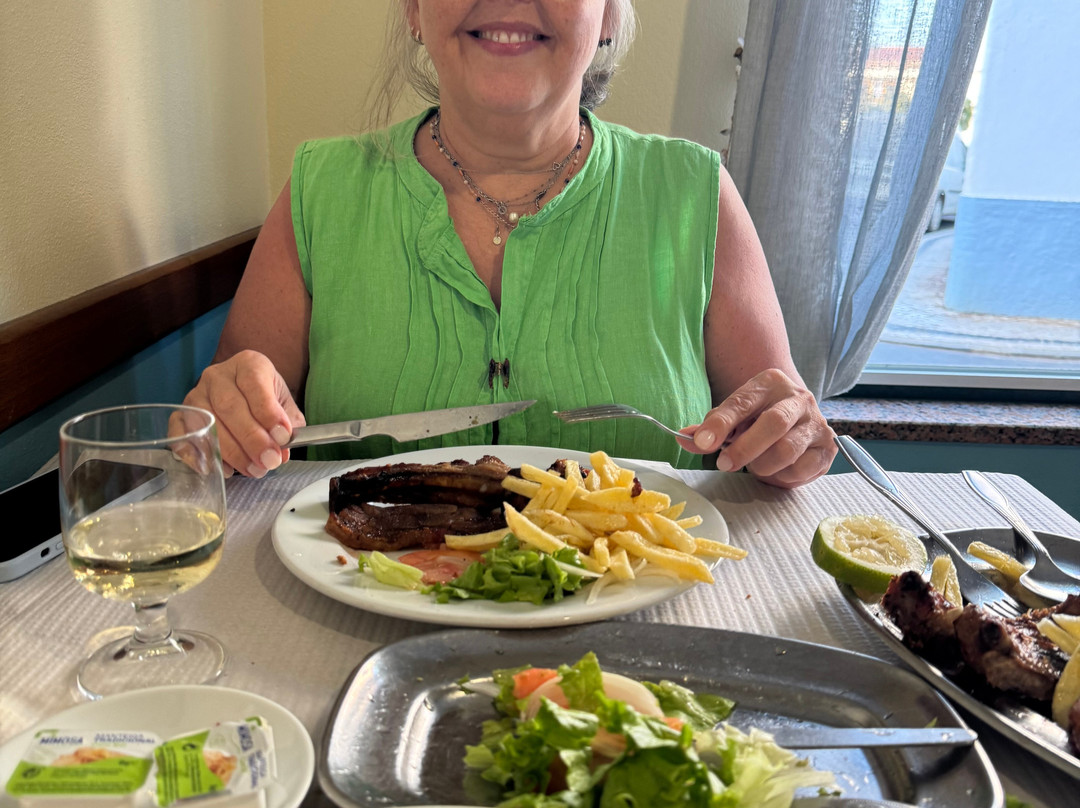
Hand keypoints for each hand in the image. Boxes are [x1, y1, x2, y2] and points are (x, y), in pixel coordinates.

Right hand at [183, 350, 305, 477]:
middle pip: (229, 406)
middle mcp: (218, 375)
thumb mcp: (285, 406)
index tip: (282, 438)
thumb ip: (289, 426)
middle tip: (268, 461)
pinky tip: (221, 468)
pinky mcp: (180, 414)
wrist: (242, 395)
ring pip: (207, 423)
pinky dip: (198, 454)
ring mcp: (195, 394)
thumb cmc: (265, 400)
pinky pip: (181, 434)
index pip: (255, 384)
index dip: (268, 413)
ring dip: (230, 452)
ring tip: (253, 469)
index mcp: (248, 364)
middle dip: (251, 438)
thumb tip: (281, 452)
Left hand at [678, 368, 835, 487]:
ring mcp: (816, 422)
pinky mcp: (827, 447)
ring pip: (787, 449)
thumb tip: (684, 438)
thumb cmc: (759, 418)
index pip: (742, 402)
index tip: (702, 441)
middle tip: (724, 464)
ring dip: (763, 465)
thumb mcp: (734, 418)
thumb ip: (711, 428)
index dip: (720, 423)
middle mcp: (798, 398)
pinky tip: (776, 470)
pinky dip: (783, 476)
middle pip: (772, 424)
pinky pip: (802, 468)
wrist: (798, 419)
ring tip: (754, 466)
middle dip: (744, 449)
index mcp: (770, 383)